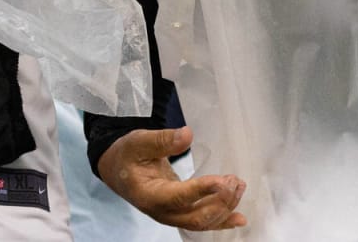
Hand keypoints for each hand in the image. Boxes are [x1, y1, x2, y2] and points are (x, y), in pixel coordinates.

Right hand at [98, 127, 247, 231]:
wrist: (117, 169)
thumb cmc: (127, 155)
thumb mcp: (138, 142)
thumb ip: (162, 140)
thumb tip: (187, 135)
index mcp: (149, 195)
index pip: (178, 197)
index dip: (202, 190)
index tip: (223, 181)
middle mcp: (161, 211)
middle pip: (195, 217)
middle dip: (219, 202)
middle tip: (235, 181)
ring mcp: (171, 215)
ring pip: (202, 221)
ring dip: (224, 208)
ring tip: (239, 186)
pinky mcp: (180, 213)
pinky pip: (202, 222)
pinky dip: (222, 221)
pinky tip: (239, 218)